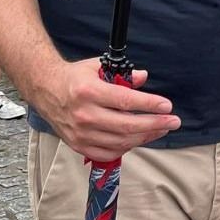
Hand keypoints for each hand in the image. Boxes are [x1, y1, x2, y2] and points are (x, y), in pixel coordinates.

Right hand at [35, 57, 179, 162]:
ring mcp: (80, 133)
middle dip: (155, 124)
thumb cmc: (75, 77)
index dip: (150, 105)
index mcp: (90, 92)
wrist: (45, 90)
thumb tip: (143, 77)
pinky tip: (138, 139)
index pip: (126, 101)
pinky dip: (126, 148)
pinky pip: (107, 153)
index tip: (167, 106)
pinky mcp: (77, 145)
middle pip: (126, 126)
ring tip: (161, 129)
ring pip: (119, 142)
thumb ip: (121, 74)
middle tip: (174, 121)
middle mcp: (84, 115)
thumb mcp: (97, 66)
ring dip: (145, 137)